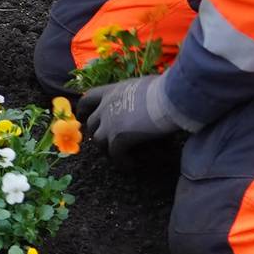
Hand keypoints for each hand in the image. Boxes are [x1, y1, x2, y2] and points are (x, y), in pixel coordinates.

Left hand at [79, 75, 197, 155]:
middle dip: (96, 133)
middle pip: (92, 123)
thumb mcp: (145, 87)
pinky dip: (121, 162)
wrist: (171, 96)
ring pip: (98, 140)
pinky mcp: (118, 137)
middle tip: (105, 142)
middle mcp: (106, 105)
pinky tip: (131, 166)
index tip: (82, 117)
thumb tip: (146, 101)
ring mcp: (110, 122)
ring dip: (106, 149)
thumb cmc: (166, 88)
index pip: (89, 98)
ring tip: (119, 156)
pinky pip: (114, 154)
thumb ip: (137, 95)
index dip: (83, 109)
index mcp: (112, 91)